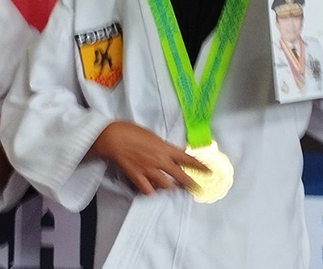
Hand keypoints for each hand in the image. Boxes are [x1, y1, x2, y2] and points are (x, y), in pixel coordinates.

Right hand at [89, 121, 207, 194]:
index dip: (199, 166)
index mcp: (165, 148)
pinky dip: (152, 191)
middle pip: (180, 176)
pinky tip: (153, 190)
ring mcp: (149, 170)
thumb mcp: (153, 136)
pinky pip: (149, 190)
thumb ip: (162, 147)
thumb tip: (167, 154)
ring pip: (166, 186)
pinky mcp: (137, 177)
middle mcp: (160, 161)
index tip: (208, 171)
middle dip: (190, 184)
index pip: (187, 158)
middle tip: (197, 189)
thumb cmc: (132, 131)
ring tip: (172, 188)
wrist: (114, 137)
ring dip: (170, 188)